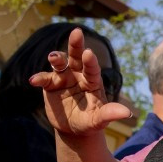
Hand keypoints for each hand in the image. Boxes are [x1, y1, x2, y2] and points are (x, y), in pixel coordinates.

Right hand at [28, 27, 133, 143]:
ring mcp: (64, 77)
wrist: (74, 129)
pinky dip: (39, 78)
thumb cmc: (90, 121)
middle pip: (77, 57)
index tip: (88, 53)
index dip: (90, 61)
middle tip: (77, 32)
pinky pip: (44, 78)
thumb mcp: (99, 120)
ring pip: (60, 63)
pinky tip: (34, 81)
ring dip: (56, 58)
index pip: (92, 69)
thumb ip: (109, 114)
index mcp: (92, 80)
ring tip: (53, 58)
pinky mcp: (50, 84)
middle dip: (76, 45)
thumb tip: (127, 113)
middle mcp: (78, 74)